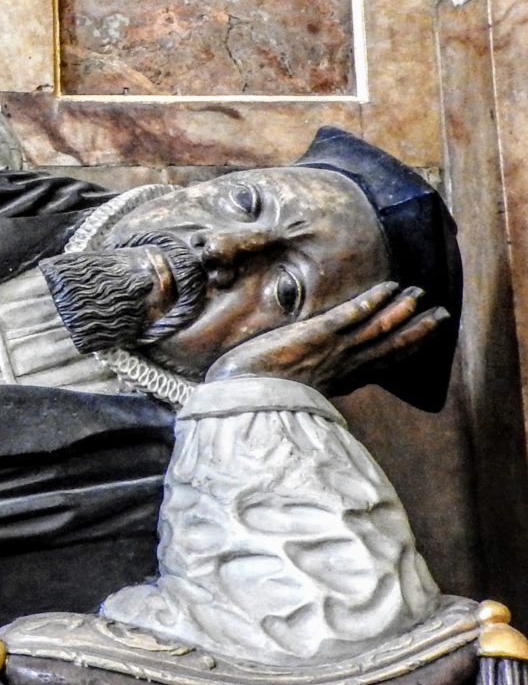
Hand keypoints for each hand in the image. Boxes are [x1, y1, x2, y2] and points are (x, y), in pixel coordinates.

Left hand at [205, 282, 449, 394]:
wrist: (243, 397)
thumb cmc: (260, 393)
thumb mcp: (296, 390)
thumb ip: (312, 381)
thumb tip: (314, 375)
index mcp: (341, 380)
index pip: (382, 363)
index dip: (407, 350)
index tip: (425, 338)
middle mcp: (345, 366)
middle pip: (391, 347)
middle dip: (418, 331)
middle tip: (441, 314)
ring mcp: (334, 350)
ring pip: (379, 329)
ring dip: (402, 310)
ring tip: (420, 294)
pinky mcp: (318, 335)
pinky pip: (353, 315)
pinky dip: (373, 301)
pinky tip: (388, 287)